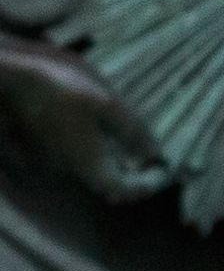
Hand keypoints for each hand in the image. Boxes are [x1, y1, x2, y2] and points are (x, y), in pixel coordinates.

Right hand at [0, 33, 170, 200]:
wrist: (14, 80)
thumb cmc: (62, 89)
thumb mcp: (106, 104)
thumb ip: (132, 130)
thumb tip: (155, 153)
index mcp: (88, 162)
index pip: (121, 191)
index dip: (145, 187)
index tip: (162, 172)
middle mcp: (71, 169)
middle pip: (108, 187)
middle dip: (135, 180)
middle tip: (154, 164)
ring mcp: (57, 161)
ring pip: (95, 175)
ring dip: (120, 169)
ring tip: (139, 152)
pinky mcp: (49, 149)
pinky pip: (84, 163)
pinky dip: (103, 158)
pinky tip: (112, 140)